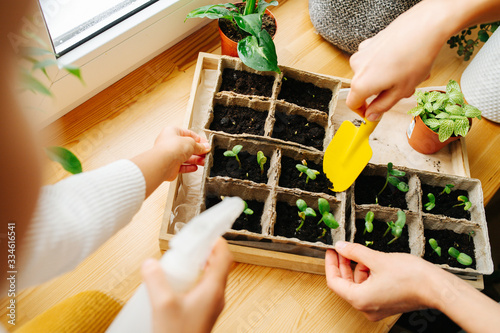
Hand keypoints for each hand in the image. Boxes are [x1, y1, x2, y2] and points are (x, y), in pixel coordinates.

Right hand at [142, 238, 232, 332]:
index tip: (207, 232)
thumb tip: (150, 264)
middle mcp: (216, 295)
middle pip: (218, 264)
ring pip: (211, 277)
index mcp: (213, 289)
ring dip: (199, 266)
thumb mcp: (163, 305)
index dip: (217, 241)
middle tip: (190, 245)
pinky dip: (194, 279)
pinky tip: (177, 283)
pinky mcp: (203, 311)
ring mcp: (211, 304)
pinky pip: (203, 288)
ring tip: (182, 262)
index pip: (224, 256)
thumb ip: (155, 280)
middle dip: (205, 252)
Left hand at [153, 127, 210, 180]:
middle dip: (198, 150)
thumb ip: (199, 146)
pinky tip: (195, 167)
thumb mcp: (191, 143)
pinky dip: (189, 167)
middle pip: (187, 146)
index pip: (188, 134)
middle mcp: (169, 143)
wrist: (163, 163)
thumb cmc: (171, 148)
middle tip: (206, 153)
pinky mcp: (170, 166)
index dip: (198, 139)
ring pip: (185, 157)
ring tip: (204, 161)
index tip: (206, 144)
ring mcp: (170, 155)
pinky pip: (181, 166)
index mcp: (172, 132)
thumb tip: (205, 147)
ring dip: (196, 159)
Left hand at [325, 241, 441, 320]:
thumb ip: (355, 252)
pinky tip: (372, 261)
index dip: (331, 264)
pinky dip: (368, 275)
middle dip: (344, 265)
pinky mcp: (386, 304)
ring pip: (358, 286)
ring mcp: (376, 308)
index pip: (334, 282)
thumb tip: (340, 247)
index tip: (331, 251)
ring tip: (361, 253)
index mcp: (360, 299)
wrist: (437, 288)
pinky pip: (369, 289)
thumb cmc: (410, 276)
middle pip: (345, 285)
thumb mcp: (377, 259)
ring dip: (357, 269)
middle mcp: (366, 308)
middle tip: (342, 248)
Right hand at [345, 0, 453, 120]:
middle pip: (364, 88)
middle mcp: (357, 67)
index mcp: (361, 83)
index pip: (352, 104)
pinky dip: (387, 64)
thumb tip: (371, 115)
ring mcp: (362, 53)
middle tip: (404, 90)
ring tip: (409, 73)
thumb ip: (382, 107)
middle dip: (383, 92)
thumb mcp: (400, 91)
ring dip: (388, 78)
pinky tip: (403, 60)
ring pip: (372, 74)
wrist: (424, 27)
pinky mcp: (370, 42)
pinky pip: (375, 60)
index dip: (363, 112)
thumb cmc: (414, 58)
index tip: (373, 114)